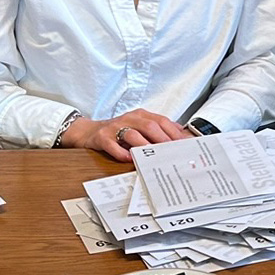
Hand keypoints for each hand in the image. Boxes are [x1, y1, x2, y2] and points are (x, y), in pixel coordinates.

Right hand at [59, 109, 191, 161]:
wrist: (90, 131)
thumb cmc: (119, 131)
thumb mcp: (139, 126)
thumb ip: (158, 130)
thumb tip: (181, 135)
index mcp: (140, 115)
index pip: (161, 120)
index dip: (173, 132)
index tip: (184, 143)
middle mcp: (129, 118)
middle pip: (149, 126)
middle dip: (163, 139)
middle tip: (172, 152)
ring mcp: (115, 127)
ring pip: (132, 134)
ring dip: (144, 145)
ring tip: (153, 155)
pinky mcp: (102, 138)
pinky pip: (112, 145)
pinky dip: (121, 152)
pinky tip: (129, 158)